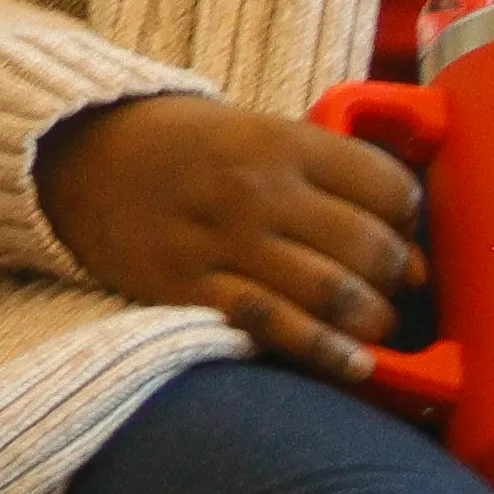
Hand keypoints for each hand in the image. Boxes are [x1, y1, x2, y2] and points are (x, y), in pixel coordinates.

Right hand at [36, 93, 430, 376]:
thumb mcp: (256, 128)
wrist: (82, 155)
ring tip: (378, 326)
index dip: (411, 217)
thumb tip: (403, 229)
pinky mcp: (192, 289)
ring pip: (332, 293)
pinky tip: (355, 364)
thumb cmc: (187, 146)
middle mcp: (260, 191)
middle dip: (400, 277)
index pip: (385, 186)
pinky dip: (323, 352)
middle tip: (401, 288)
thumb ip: (323, 168)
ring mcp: (225, 243)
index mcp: (283, 142)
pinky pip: (274, 326)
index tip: (408, 233)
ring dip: (373, 320)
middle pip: (369, 246)